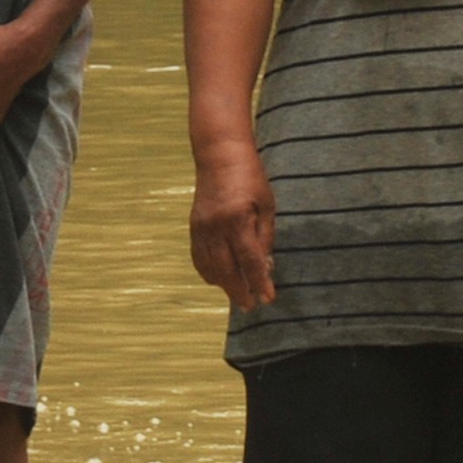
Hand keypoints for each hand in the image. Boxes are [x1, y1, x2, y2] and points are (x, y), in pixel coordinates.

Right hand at [190, 140, 277, 309]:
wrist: (219, 157)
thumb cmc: (251, 179)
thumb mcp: (267, 206)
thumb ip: (265, 237)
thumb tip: (266, 268)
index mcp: (238, 219)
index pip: (250, 260)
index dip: (259, 282)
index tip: (268, 299)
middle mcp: (216, 227)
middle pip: (228, 270)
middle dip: (240, 291)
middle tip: (251, 305)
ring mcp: (201, 229)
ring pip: (211, 268)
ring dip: (225, 286)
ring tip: (239, 297)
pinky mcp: (193, 228)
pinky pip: (199, 259)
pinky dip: (209, 273)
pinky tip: (220, 280)